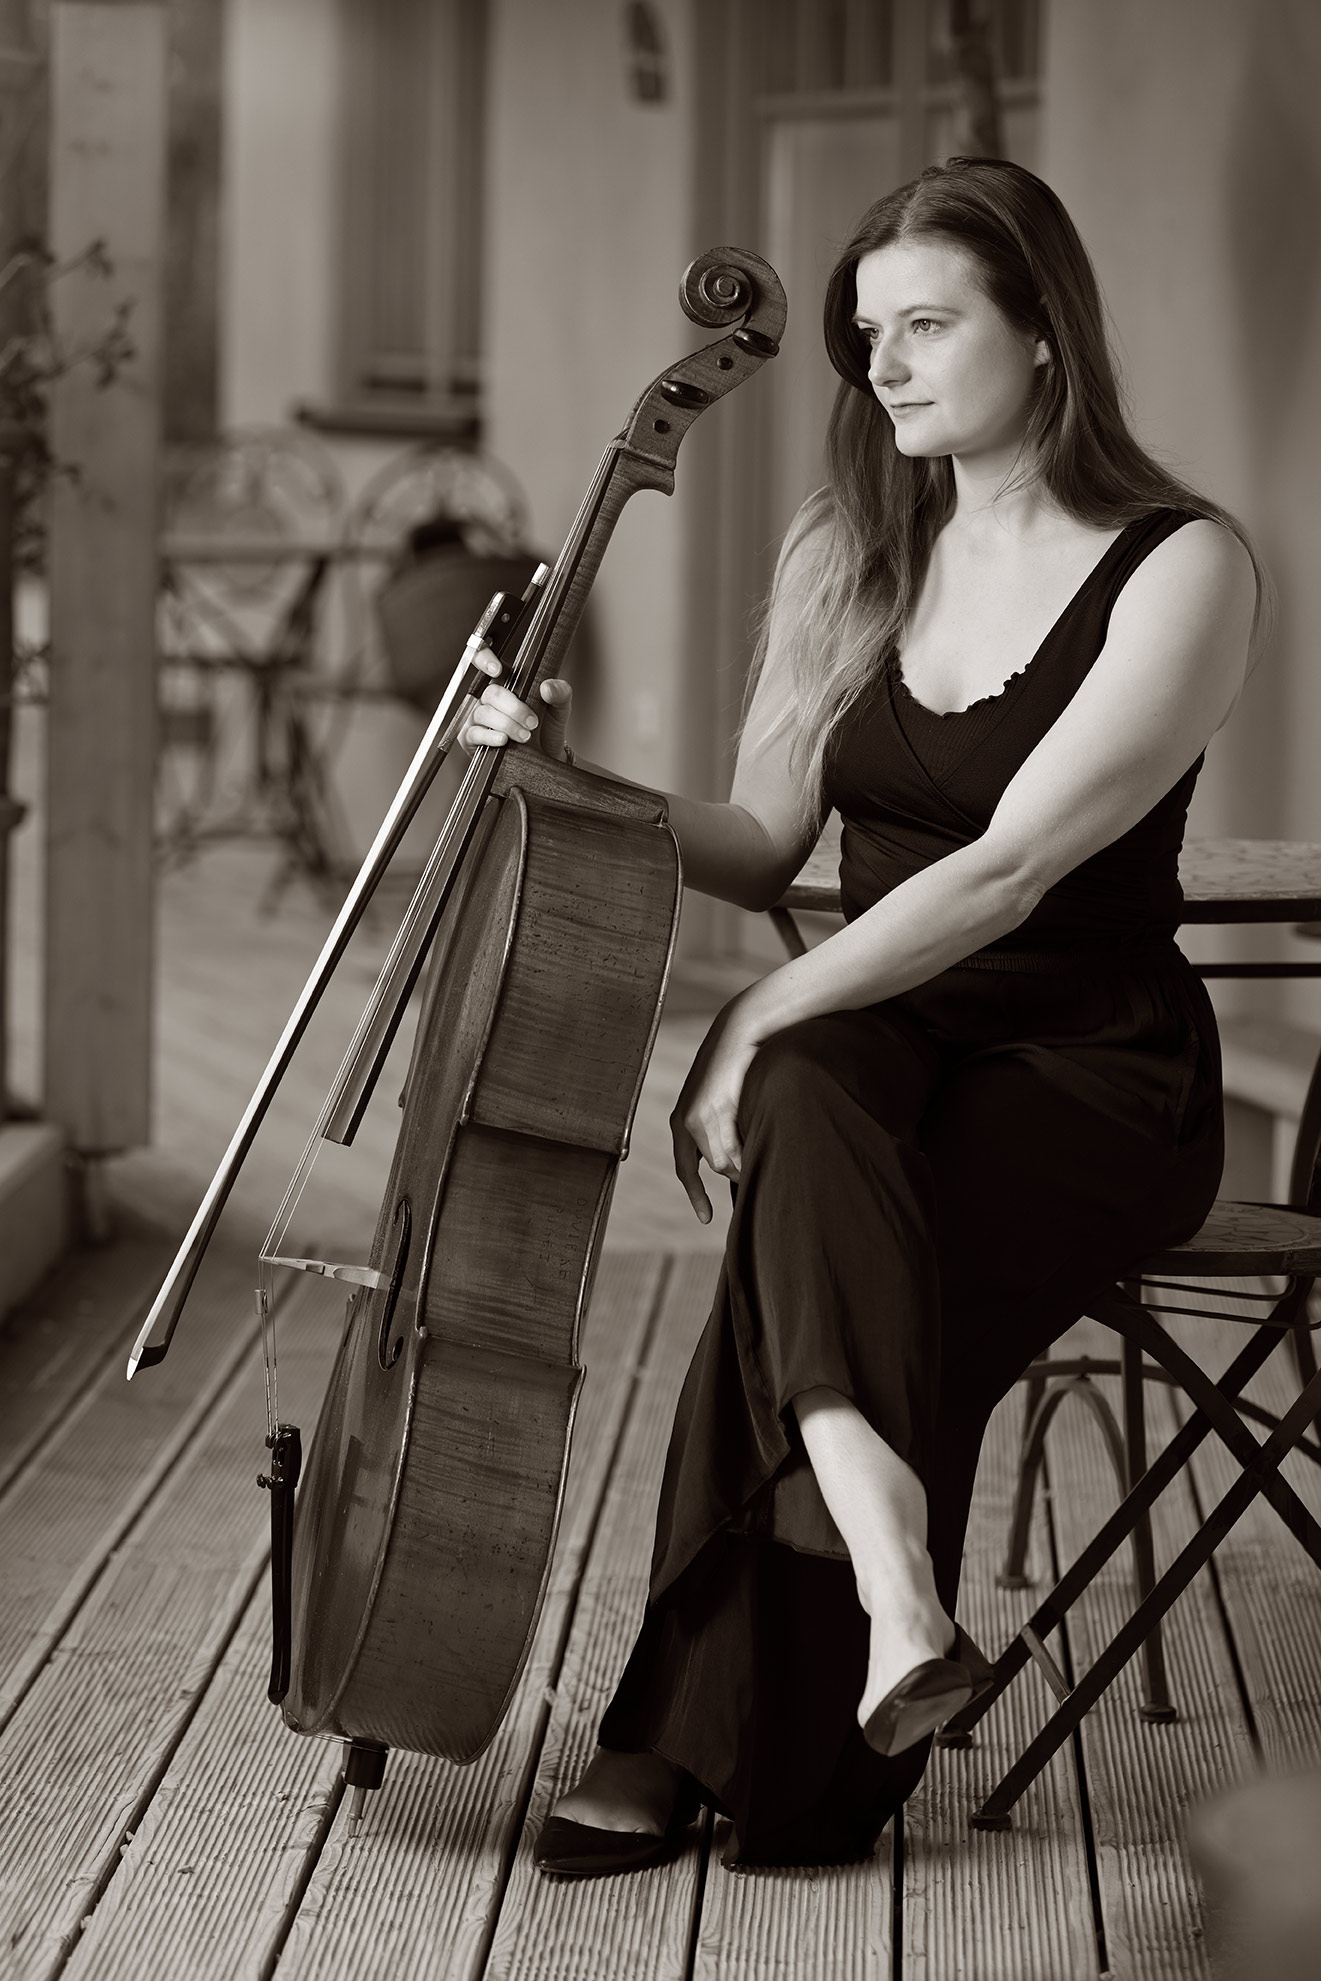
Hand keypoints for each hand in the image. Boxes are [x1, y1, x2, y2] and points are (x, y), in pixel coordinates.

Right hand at [458, 648, 573, 763]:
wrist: (546, 756)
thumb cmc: (546, 728)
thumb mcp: (559, 707)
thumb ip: (560, 692)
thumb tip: (547, 687)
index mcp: (506, 683)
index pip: (485, 660)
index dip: (484, 658)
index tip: (497, 670)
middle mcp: (489, 698)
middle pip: (492, 693)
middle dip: (513, 708)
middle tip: (532, 722)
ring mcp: (479, 717)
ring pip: (484, 713)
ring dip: (507, 724)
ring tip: (525, 736)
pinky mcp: (472, 737)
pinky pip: (475, 733)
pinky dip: (490, 736)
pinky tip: (503, 740)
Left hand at [670, 999, 759, 1223]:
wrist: (739, 1031)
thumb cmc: (737, 1067)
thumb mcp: (720, 1102)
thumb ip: (720, 1130)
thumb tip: (733, 1165)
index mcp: (682, 1120)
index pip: (685, 1168)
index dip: (696, 1194)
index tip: (706, 1219)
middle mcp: (684, 1120)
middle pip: (711, 1167)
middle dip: (733, 1174)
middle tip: (753, 1173)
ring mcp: (698, 1115)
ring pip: (722, 1160)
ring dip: (742, 1162)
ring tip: (760, 1147)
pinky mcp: (716, 1109)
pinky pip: (731, 1145)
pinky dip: (745, 1152)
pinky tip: (757, 1141)